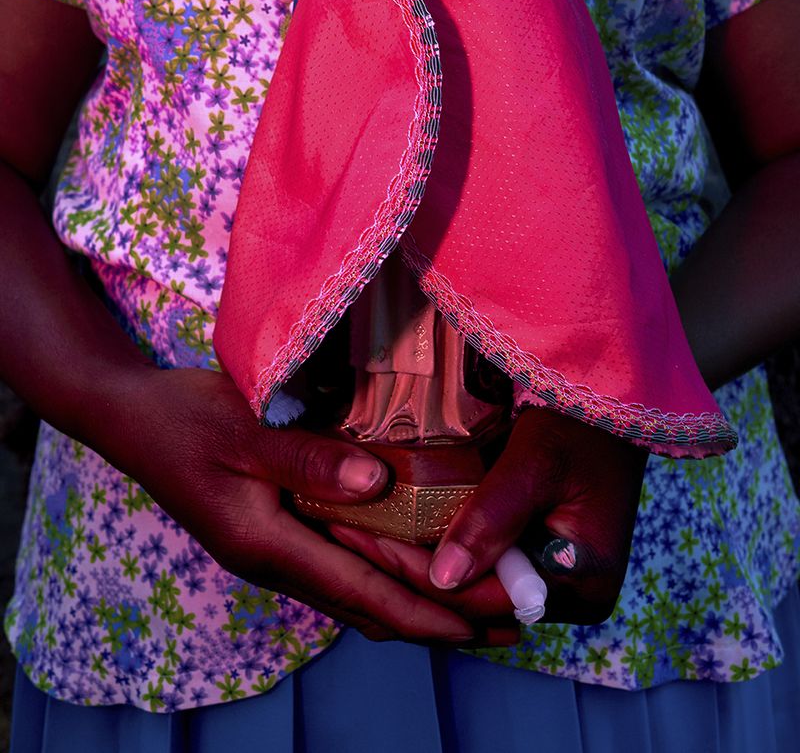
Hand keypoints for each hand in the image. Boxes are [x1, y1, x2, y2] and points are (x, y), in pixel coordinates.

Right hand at [109, 366, 475, 644]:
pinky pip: (343, 568)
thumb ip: (306, 458)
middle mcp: (278, 563)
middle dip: (441, 620)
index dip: (429, 612)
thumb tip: (377, 483)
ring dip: (420, 604)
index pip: (366, 591)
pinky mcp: (276, 534)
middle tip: (507, 622)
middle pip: (373, 606)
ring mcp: (275, 553)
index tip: (485, 624)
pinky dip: (388, 576)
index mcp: (270, 546)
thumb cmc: (185, 420)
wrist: (131, 419)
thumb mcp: (243, 431)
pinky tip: (416, 562)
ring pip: (360, 594)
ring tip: (478, 606)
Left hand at [332, 406, 647, 637]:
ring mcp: (554, 584)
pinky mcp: (539, 562)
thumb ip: (492, 519)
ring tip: (355, 532)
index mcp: (581, 587)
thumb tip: (441, 579)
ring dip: (418, 561)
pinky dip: (441, 549)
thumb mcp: (536, 461)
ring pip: (472, 586)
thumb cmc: (581, 421)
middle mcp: (571, 599)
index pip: (480, 597)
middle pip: (472, 599)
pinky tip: (393, 528)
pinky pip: (482, 567)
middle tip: (342, 534)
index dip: (414, 572)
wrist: (611, 399)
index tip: (357, 538)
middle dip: (407, 569)